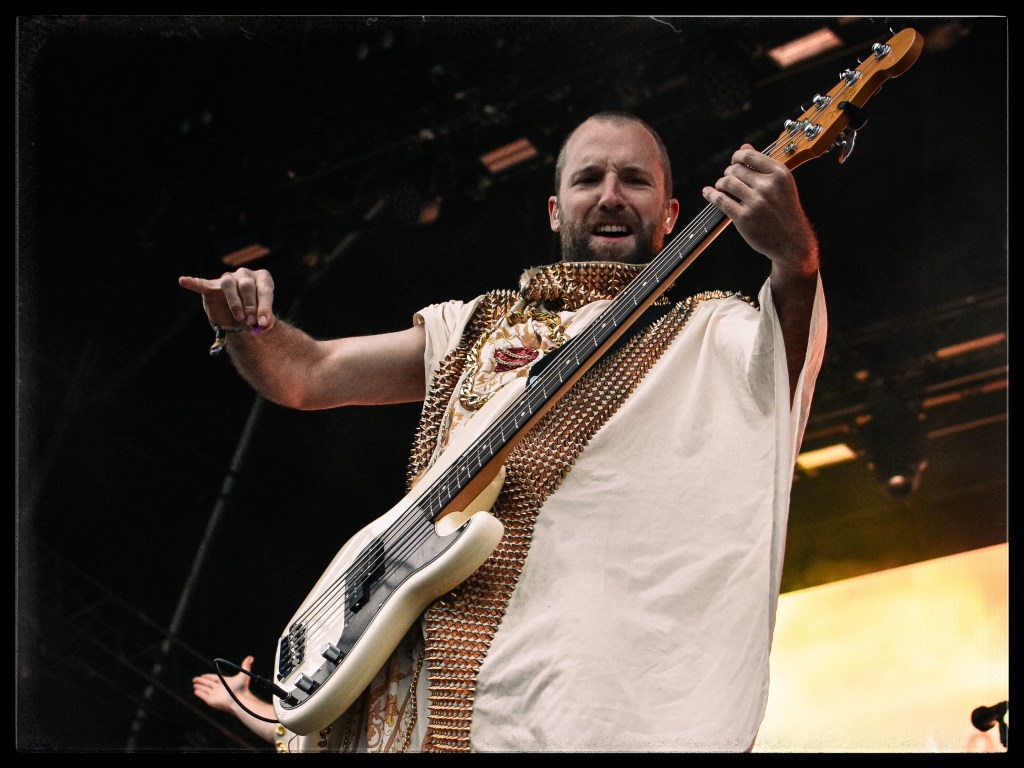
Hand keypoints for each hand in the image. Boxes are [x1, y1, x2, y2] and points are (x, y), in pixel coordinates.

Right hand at [178, 268, 276, 331]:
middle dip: (250, 305)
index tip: (263, 323)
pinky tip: (183, 280)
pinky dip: (193, 282)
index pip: (264, 290)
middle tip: (250, 321)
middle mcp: (246, 275)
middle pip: (247, 285)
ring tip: (239, 316)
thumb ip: (265, 322)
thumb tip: (263, 326)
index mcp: (262, 279)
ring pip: (229, 284)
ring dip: (235, 301)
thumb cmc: (254, 314)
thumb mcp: (261, 319)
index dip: (265, 307)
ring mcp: (229, 278)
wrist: (240, 317)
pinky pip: (202, 283)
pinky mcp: (212, 286)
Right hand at [192, 655, 255, 714]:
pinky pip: (203, 696)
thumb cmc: (241, 688)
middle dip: (201, 681)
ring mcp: (214, 695)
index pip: (214, 678)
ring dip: (199, 687)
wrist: (239, 700)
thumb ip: (246, 665)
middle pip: (208, 683)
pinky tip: (195, 691)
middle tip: (194, 679)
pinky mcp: (211, 700)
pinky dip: (199, 693)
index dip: (207, 676)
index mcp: (224, 682)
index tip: (202, 675)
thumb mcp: (243, 674)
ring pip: (205, 689)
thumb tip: (251, 657)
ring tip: (194, 684)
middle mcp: (219, 688)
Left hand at [701, 144, 817, 275]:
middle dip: (729, 173)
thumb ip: (763, 165)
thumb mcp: (782, 185)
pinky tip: (708, 193)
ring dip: (720, 184)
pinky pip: (720, 200)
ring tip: (722, 188)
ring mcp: (756, 202)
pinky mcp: (744, 218)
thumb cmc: (784, 210)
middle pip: (735, 169)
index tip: (733, 163)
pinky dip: (711, 194)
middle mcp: (768, 186)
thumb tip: (744, 147)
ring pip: (726, 183)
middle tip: (729, 180)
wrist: (792, 241)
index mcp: (780, 174)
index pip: (749, 155)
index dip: (736, 157)